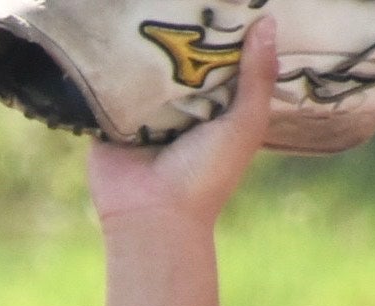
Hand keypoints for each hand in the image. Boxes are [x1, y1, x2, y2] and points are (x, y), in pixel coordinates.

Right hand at [86, 15, 273, 230]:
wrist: (152, 215)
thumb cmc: (206, 175)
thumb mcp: (244, 124)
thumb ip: (258, 77)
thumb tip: (268, 22)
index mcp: (214, 105)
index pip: (218, 58)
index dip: (221, 31)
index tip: (223, 3)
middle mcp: (179, 105)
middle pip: (180, 57)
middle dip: (180, 31)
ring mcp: (141, 109)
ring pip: (143, 66)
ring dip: (142, 42)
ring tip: (144, 6)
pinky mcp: (109, 115)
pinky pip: (106, 82)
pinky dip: (107, 63)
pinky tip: (109, 31)